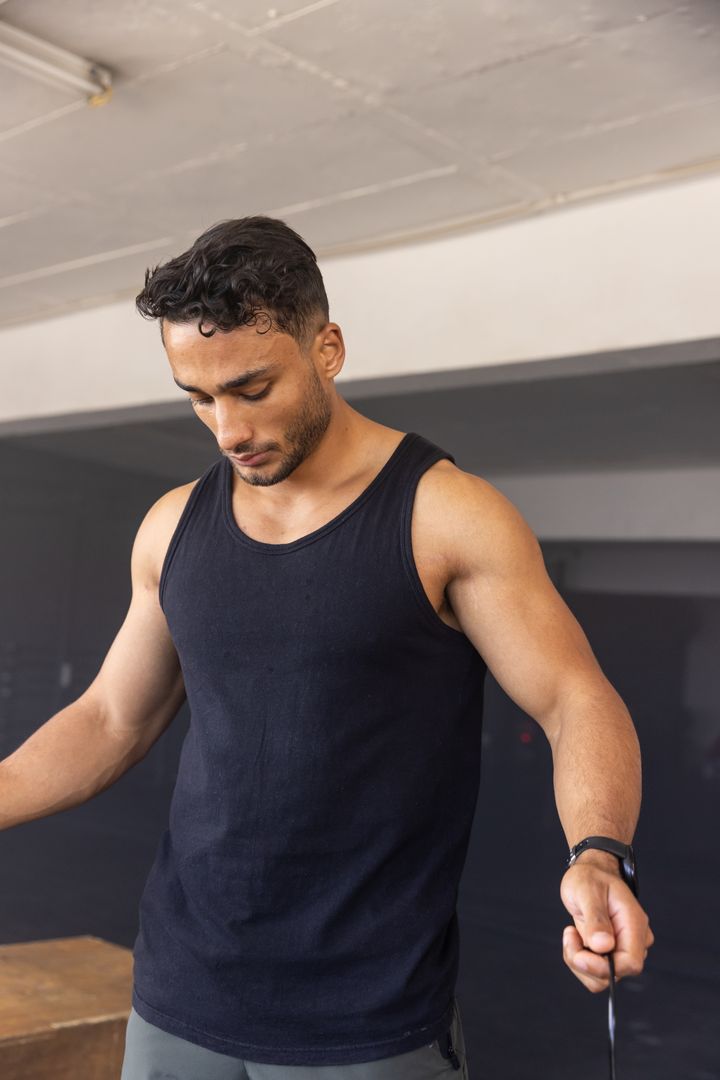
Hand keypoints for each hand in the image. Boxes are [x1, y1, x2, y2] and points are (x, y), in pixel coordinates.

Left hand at [560, 852, 654, 992]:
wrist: (589, 873)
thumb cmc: (589, 877)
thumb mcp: (588, 891)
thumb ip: (596, 918)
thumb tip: (603, 946)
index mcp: (634, 925)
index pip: (630, 963)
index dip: (604, 967)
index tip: (580, 954)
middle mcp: (634, 941)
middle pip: (614, 974)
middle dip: (585, 963)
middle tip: (569, 935)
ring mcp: (622, 949)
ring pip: (602, 978)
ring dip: (578, 961)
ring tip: (570, 934)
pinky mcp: (609, 953)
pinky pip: (594, 972)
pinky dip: (578, 960)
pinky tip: (573, 937)